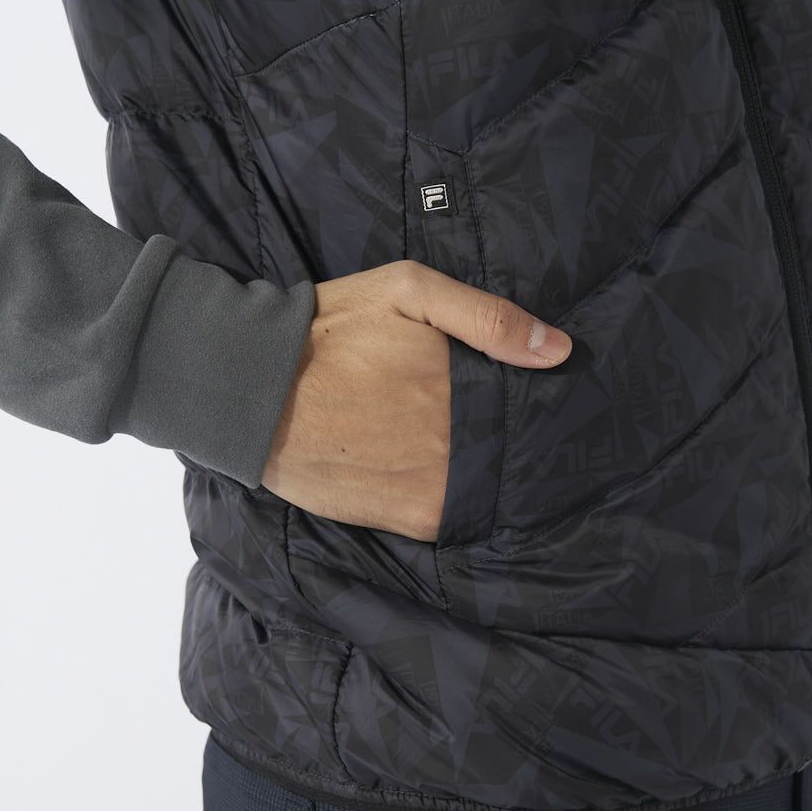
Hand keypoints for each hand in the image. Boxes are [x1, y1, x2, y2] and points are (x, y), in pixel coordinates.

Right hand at [260, 259, 572, 541]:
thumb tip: (559, 351)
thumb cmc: (332, 330)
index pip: (530, 404)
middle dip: (511, 431)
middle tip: (492, 412)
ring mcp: (437, 490)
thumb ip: (485, 317)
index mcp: (466, 388)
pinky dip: (458, 492)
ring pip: (492, 482)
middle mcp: (460, 447)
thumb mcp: (406, 290)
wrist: (252, 392)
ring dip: (486, 465)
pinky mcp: (410, 520)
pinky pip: (458, 512)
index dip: (535, 398)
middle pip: (514, 446)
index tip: (530, 391)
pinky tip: (436, 465)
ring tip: (456, 437)